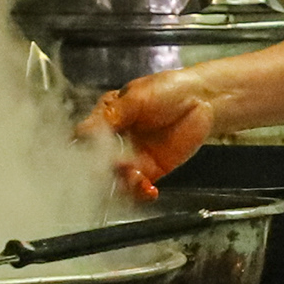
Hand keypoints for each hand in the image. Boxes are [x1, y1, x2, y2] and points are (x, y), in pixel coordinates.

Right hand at [94, 70, 219, 192]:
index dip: (83, 150)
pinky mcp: (151, 171)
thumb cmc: (167, 90)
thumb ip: (112, 116)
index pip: (85, 138)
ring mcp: (132, 157)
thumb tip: (81, 132)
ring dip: (122, 183)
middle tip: (116, 166)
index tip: (88, 156)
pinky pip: (139, 187)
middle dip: (102, 171)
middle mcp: (115, 140)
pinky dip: (140, 192)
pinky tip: (148, 190)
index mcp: (105, 118)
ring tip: (135, 177)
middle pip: (98, 164)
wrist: (202, 99)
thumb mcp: (136, 98)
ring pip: (116, 179)